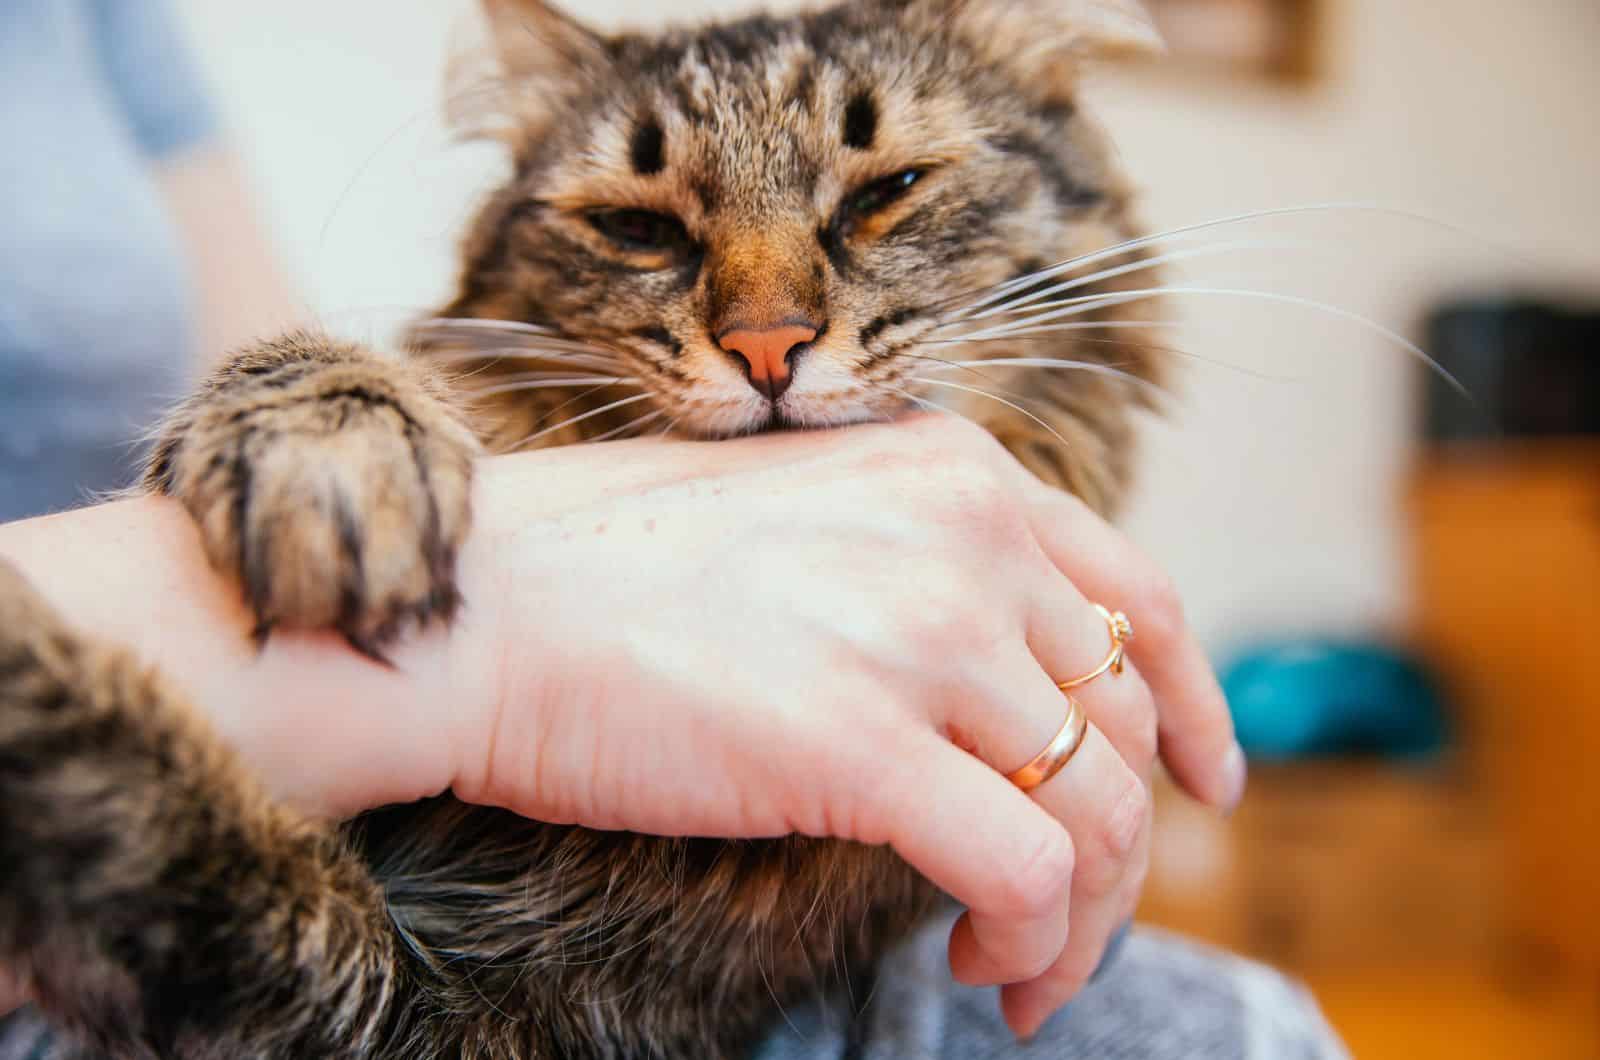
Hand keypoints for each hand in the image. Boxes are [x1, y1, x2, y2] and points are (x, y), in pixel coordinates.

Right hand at [446, 413, 1240, 1036]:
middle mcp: (965, 535)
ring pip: (1100, 808)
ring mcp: (922, 633)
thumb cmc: (614, 570)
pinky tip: (974, 963)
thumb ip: (919, 571)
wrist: (483, 602)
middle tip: (1069, 919)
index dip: (1193, 702)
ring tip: (1018, 969)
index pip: (1139, 596)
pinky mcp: (862, 742)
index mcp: (955, 469)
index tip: (1207, 782)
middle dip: (1127, 842)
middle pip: (1125, 722)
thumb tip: (994, 690)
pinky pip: (1027, 870)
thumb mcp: (810, 516)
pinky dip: (1031, 940)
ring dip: (1082, 914)